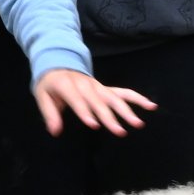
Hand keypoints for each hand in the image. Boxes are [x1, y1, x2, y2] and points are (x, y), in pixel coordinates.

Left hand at [32, 68, 155, 137]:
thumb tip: (55, 131)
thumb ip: (50, 114)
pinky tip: (151, 106)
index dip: (85, 112)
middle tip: (120, 132)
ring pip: (114, 98)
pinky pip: (124, 92)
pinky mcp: (106, 88)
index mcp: (67, 86)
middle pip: (99, 102)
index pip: (78, 101)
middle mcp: (86, 85)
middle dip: (110, 117)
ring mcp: (98, 86)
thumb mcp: (42, 96)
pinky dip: (138, 98)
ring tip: (138, 124)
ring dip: (127, 110)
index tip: (94, 125)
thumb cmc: (50, 84)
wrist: (58, 63)